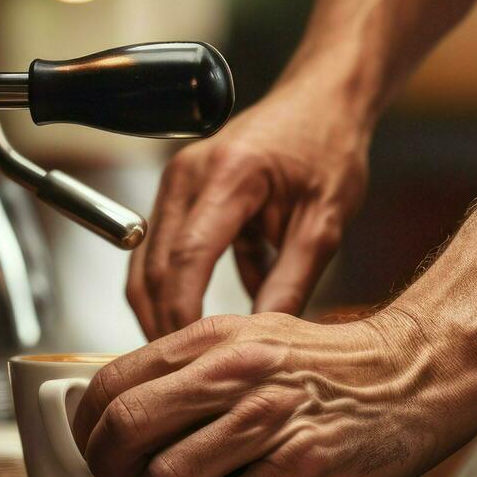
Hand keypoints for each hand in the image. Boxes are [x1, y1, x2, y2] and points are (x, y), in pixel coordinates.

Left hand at [70, 308, 476, 476]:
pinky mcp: (301, 466)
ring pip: (166, 475)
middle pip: (126, 425)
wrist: (416, 372)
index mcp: (215, 339)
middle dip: (107, 468)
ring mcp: (269, 421)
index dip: (87, 427)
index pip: (113, 381)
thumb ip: (195, 369)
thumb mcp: (254, 339)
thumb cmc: (335, 366)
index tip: (94, 448)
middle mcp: (236, 373)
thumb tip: (133, 412)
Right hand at [128, 86, 370, 339]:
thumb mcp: (324, 223)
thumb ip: (291, 282)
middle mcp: (188, 174)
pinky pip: (164, 251)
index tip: (193, 360)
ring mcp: (176, 181)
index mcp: (229, 175)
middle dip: (162, 324)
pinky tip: (209, 320)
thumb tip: (260, 339)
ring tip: (191, 358)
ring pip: (147, 263)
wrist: (322, 102)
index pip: (186, 259)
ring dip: (164, 309)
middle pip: (152, 267)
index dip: (182, 316)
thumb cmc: (328, 149)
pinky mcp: (179, 192)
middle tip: (184, 375)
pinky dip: (180, 288)